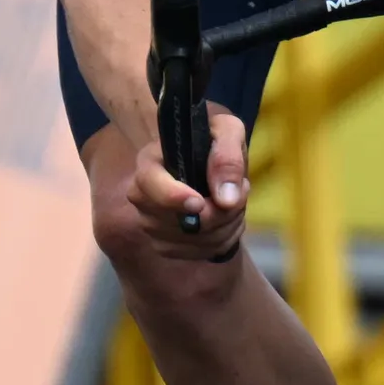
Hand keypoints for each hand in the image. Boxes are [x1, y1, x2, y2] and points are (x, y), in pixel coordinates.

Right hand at [123, 105, 250, 260]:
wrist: (214, 163)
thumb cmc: (215, 139)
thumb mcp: (228, 131)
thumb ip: (228, 156)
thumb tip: (225, 198)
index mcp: (150, 161)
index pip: (147, 183)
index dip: (172, 197)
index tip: (200, 203)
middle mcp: (143, 194)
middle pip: (171, 221)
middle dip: (217, 214)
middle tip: (241, 192)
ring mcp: (151, 222)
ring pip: (189, 241)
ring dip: (225, 226)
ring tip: (235, 203)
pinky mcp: (165, 243)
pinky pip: (197, 253)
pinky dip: (222, 241)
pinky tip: (227, 221)